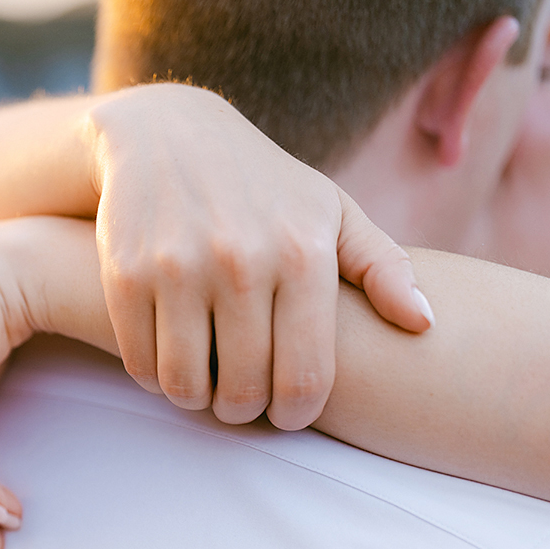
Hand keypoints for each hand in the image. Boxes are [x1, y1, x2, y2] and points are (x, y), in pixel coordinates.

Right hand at [85, 83, 433, 429]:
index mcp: (301, 252)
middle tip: (242, 402)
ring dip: (195, 399)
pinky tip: (169, 359)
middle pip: (243, 390)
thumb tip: (424, 325)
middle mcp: (241, 261)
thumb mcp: (330, 210)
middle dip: (244, 411)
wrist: (165, 134)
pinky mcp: (125, 275)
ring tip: (204, 384)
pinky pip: (141, 363)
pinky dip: (154, 376)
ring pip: (185, 385)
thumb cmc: (261, 184)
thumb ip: (383, 267)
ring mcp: (177, 268)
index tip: (287, 413)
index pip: (305, 377)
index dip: (295, 414)